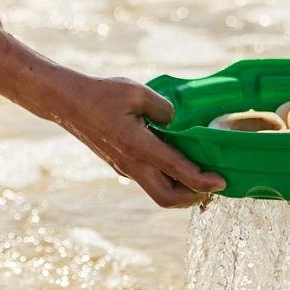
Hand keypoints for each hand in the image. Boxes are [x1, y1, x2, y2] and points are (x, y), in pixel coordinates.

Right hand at [39, 71, 224, 206]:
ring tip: (200, 179)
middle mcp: (131, 164)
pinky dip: (168, 182)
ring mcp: (124, 168)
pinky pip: (149, 181)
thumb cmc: (101, 94)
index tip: (222, 182)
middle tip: (213, 187)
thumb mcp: (136, 91)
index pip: (178, 171)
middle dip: (194, 197)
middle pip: (168, 198)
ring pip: (158, 193)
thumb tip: (178, 123)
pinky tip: (176, 166)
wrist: (67, 103)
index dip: (203, 180)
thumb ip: (164, 108)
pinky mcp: (120, 166)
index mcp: (137, 145)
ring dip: (182, 192)